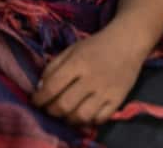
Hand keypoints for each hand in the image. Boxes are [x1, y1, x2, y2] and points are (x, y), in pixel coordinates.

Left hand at [32, 28, 147, 126]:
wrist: (127, 42)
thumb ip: (54, 67)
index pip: (52, 86)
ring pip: (81, 116)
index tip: (36, 101)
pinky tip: (84, 114)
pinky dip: (89, 121)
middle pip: (65, 105)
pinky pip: (100, 119)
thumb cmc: (95, 46)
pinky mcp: (118, 99)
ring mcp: (106, 90)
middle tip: (49, 109)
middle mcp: (91, 78)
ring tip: (66, 114)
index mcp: (78, 62)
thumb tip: (41, 89)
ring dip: (69, 119)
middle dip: (51, 111)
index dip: (40, 98)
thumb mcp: (71, 49)